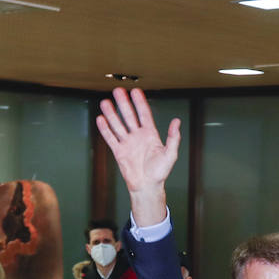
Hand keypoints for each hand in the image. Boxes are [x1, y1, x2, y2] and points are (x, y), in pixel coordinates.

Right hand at [95, 88, 179, 225]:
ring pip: (118, 125)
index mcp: (150, 135)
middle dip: (123, 103)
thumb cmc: (159, 173)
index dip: (140, 102)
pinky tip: (101, 119)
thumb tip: (177, 122)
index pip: (144, 114)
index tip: (135, 91)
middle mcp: (138, 136)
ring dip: (111, 114)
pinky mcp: (119, 152)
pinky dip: (105, 129)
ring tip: (105, 102)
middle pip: (129, 116)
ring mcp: (127, 143)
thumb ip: (173, 138)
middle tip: (118, 91)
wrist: (147, 187)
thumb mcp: (170, 155)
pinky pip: (111, 138)